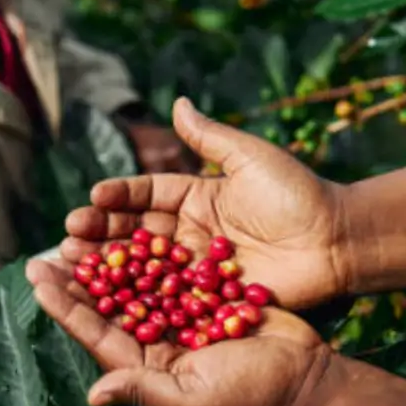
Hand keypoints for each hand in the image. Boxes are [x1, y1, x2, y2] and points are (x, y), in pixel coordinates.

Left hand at [25, 259, 333, 405]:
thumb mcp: (194, 400)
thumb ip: (145, 391)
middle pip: (108, 308)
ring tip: (80, 233)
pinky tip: (129, 228)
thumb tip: (94, 394)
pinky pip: (170, 273)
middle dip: (77, 280)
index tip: (38, 278)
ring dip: (108, 262)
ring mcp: (182, 322)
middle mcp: (158, 345)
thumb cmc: (252, 398)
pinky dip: (150, 253)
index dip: (65, 307)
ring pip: (135, 286)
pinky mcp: (207, 301)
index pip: (96, 335)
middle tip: (47, 249)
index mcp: (147, 369)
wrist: (308, 379)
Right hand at [63, 97, 350, 310]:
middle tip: (68, 238)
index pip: (147, 195)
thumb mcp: (252, 158)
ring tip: (74, 266)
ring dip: (109, 269)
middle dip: (100, 235)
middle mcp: (190, 233)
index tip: (92, 198)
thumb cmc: (299, 195)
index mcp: (196, 197)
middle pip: (136, 234)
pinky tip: (109, 303)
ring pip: (144, 269)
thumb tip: (177, 102)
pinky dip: (139, 301)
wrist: (338, 241)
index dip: (118, 198)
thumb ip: (211, 137)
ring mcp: (197, 269)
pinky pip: (169, 300)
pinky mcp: (209, 299)